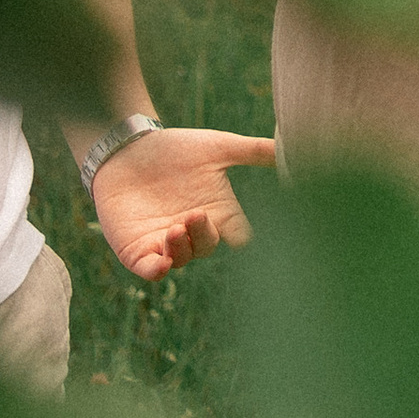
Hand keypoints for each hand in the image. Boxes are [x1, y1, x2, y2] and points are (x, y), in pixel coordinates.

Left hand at [92, 127, 278, 279]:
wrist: (126, 148)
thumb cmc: (174, 148)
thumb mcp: (218, 147)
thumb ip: (254, 151)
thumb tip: (293, 148)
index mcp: (218, 211)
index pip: (239, 235)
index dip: (244, 237)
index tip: (246, 235)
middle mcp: (194, 230)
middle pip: (209, 246)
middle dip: (205, 235)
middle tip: (196, 214)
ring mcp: (165, 241)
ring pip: (181, 259)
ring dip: (182, 248)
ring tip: (175, 228)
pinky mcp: (136, 248)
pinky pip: (149, 269)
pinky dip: (156, 270)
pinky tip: (161, 264)